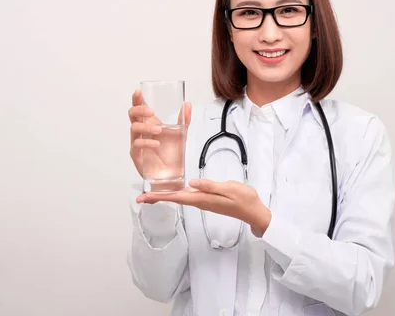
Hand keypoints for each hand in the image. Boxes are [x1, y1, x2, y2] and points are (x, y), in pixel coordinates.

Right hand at [129, 90, 191, 177]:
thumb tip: (187, 104)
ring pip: (134, 129)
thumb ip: (184, 120)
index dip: (137, 99)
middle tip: (151, 111)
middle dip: (139, 110)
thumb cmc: (173, 154)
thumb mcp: (181, 134)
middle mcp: (142, 132)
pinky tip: (156, 144)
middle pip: (132, 115)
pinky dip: (146, 143)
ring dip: (146, 127)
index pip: (140, 109)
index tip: (138, 92)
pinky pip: (136, 146)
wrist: (173, 174)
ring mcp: (138, 143)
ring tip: (159, 130)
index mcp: (150, 124)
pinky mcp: (137, 155)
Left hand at [136, 179, 271, 236]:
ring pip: (180, 198)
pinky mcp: (208, 201)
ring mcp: (204, 203)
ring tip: (152, 194)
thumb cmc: (244, 199)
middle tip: (140, 197)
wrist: (254, 211)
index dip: (159, 197)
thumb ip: (210, 186)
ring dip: (166, 196)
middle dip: (157, 198)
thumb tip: (191, 183)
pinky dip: (177, 194)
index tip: (143, 198)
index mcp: (203, 199)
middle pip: (175, 199)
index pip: (177, 197)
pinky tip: (175, 191)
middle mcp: (201, 202)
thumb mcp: (229, 189)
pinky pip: (188, 198)